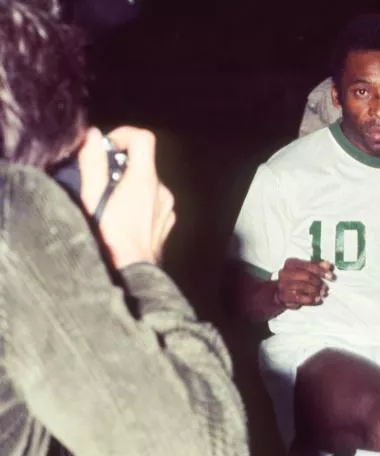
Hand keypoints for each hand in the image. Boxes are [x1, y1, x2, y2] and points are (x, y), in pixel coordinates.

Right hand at [78, 126, 174, 267]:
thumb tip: (93, 136)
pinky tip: (124, 220)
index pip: (144, 139)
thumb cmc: (109, 238)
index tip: (106, 148)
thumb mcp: (91, 198)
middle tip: (99, 183)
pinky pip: (153, 202)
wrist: (132, 275)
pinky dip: (139, 202)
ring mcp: (167, 207)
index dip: (124, 135)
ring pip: (148, 184)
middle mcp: (162, 190)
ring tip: (110, 206)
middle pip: (144, 162)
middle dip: (120, 166)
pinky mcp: (167, 221)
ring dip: (129, 186)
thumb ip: (92, 164)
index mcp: (145, 180)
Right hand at [275, 259, 334, 309]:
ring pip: (303, 287)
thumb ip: (317, 266)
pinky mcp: (284, 296)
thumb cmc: (296, 279)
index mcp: (291, 263)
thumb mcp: (306, 270)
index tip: (331, 276)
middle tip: (326, 287)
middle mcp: (285, 273)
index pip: (308, 265)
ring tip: (323, 293)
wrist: (283, 292)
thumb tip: (328, 265)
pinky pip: (300, 298)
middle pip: (306, 276)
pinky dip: (311, 299)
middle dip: (319, 282)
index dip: (321, 271)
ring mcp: (283, 285)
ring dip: (316, 291)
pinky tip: (318, 299)